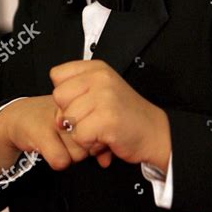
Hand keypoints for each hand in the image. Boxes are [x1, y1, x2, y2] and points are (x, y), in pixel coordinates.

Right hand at [0, 95, 108, 176]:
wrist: (21, 115)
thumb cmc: (55, 121)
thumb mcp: (78, 127)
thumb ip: (97, 141)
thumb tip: (106, 161)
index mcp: (87, 102)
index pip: (105, 132)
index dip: (97, 141)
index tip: (84, 136)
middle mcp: (74, 107)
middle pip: (92, 146)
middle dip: (84, 148)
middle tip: (67, 138)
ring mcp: (57, 118)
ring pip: (78, 155)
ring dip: (69, 154)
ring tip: (57, 140)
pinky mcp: (41, 131)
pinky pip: (60, 160)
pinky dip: (55, 159)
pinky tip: (47, 146)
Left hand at [50, 60, 170, 171]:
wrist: (154, 132)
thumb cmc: (125, 114)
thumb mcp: (102, 91)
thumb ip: (75, 94)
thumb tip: (57, 117)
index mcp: (97, 68)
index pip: (57, 75)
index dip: (65, 93)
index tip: (82, 101)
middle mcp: (100, 78)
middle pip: (59, 97)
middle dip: (70, 114)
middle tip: (91, 118)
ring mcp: (104, 96)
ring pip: (68, 119)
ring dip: (80, 131)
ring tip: (99, 128)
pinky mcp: (107, 118)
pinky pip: (79, 135)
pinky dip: (89, 143)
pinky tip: (103, 137)